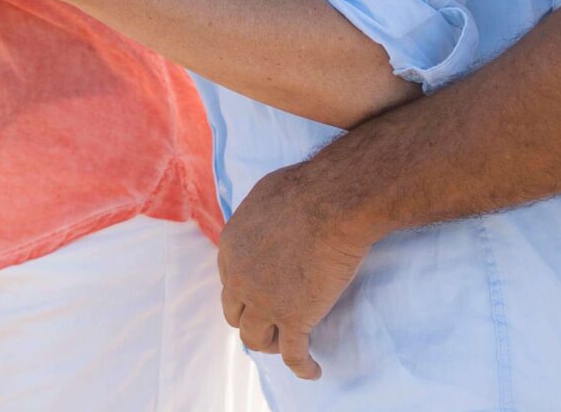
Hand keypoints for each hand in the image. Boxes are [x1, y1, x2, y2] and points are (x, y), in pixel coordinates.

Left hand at [219, 161, 376, 378]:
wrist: (330, 204)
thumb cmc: (305, 189)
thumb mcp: (264, 196)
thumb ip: (259, 216)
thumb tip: (267, 215)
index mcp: (230, 248)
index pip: (229, 280)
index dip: (244, 290)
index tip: (260, 292)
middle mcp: (238, 278)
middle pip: (235, 313)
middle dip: (250, 318)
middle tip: (270, 321)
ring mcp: (263, 302)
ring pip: (255, 339)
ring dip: (269, 344)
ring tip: (285, 345)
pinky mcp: (293, 319)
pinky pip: (292, 355)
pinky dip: (302, 367)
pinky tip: (313, 370)